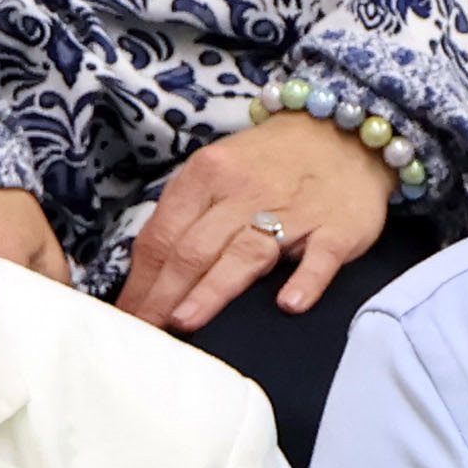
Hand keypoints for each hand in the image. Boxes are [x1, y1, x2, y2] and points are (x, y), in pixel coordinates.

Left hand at [117, 115, 395, 331]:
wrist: (342, 132)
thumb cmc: (268, 163)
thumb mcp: (216, 172)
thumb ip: (185, 216)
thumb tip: (146, 275)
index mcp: (206, 176)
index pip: (162, 235)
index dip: (139, 281)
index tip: (126, 317)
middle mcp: (244, 192)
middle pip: (193, 250)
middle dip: (162, 295)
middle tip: (143, 335)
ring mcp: (294, 211)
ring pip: (244, 254)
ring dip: (211, 290)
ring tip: (184, 322)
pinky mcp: (339, 228)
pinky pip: (320, 257)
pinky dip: (305, 281)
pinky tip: (289, 305)